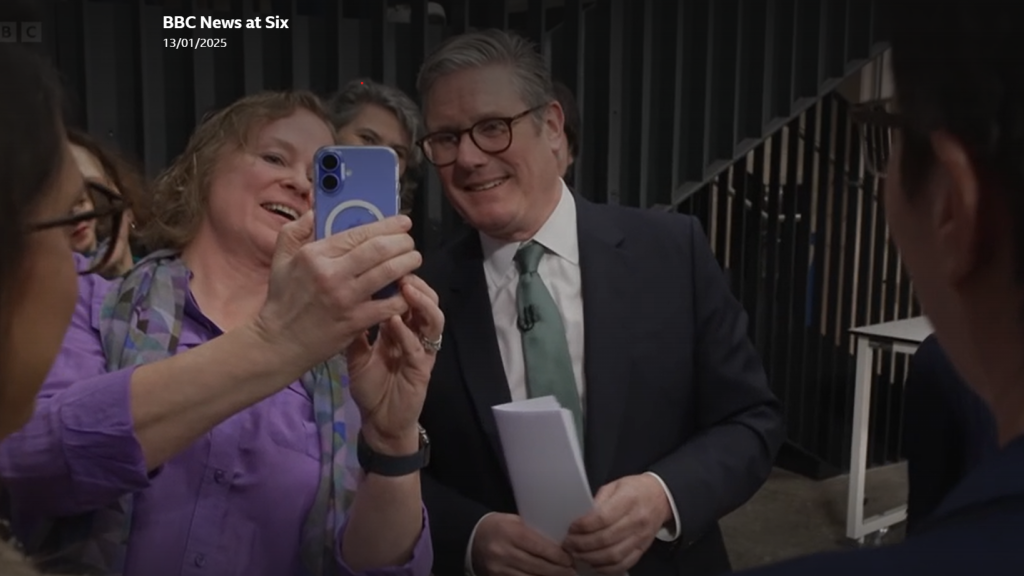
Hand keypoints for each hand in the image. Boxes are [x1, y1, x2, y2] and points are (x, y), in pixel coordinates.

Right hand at [253, 212, 420, 374]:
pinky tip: (407, 290)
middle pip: (379, 249)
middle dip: (402, 242)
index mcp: (315, 255)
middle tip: (410, 242)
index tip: (403, 222)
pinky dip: (403, 295)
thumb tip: (313, 212)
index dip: (387, 225)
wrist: (280, 342)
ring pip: (389, 272)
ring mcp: (346, 298)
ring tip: (414, 259)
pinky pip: (390, 304)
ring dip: (408, 263)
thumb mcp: (280, 260)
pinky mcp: (356, 321)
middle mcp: (331, 274)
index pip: (359, 233)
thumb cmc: (283, 301)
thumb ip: (295, 231)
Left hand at [346, 274, 443, 450]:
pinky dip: (408, 332)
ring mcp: (423, 350)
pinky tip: (395, 320)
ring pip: (433, 318)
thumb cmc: (371, 384)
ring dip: (420, 301)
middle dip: (415, 278)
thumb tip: (337, 294)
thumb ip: (353, 323)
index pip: (407, 291)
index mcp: (402, 324)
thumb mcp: (356, 348)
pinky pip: (420, 347)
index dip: (400, 272)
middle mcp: (417, 333)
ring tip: (406, 287)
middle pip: (426, 298)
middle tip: (399, 263)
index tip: (384, 255)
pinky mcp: (423, 369)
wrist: (380, 420)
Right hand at [471, 513, 574, 575]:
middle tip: (573, 571)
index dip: (558, 555)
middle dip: (559, 570)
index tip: (570, 558)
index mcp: (510, 533)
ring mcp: (499, 569)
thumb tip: (561, 543)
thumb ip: (534, 532)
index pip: (539, 547)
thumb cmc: (498, 527)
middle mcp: (504, 552)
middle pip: (538, 566)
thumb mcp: (514, 522)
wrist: (472, 540)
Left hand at [563, 475, 670, 573]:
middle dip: (582, 544)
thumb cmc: (635, 489)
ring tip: (577, 554)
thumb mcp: (614, 485)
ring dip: (591, 558)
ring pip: (613, 555)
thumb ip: (598, 501)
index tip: (571, 528)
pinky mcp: (642, 549)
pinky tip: (593, 563)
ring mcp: (641, 537)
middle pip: (605, 539)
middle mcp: (636, 520)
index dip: (583, 525)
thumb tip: (580, 519)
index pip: (602, 518)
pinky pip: (624, 564)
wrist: (660, 497)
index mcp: (628, 499)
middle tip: (568, 544)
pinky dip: (606, 568)